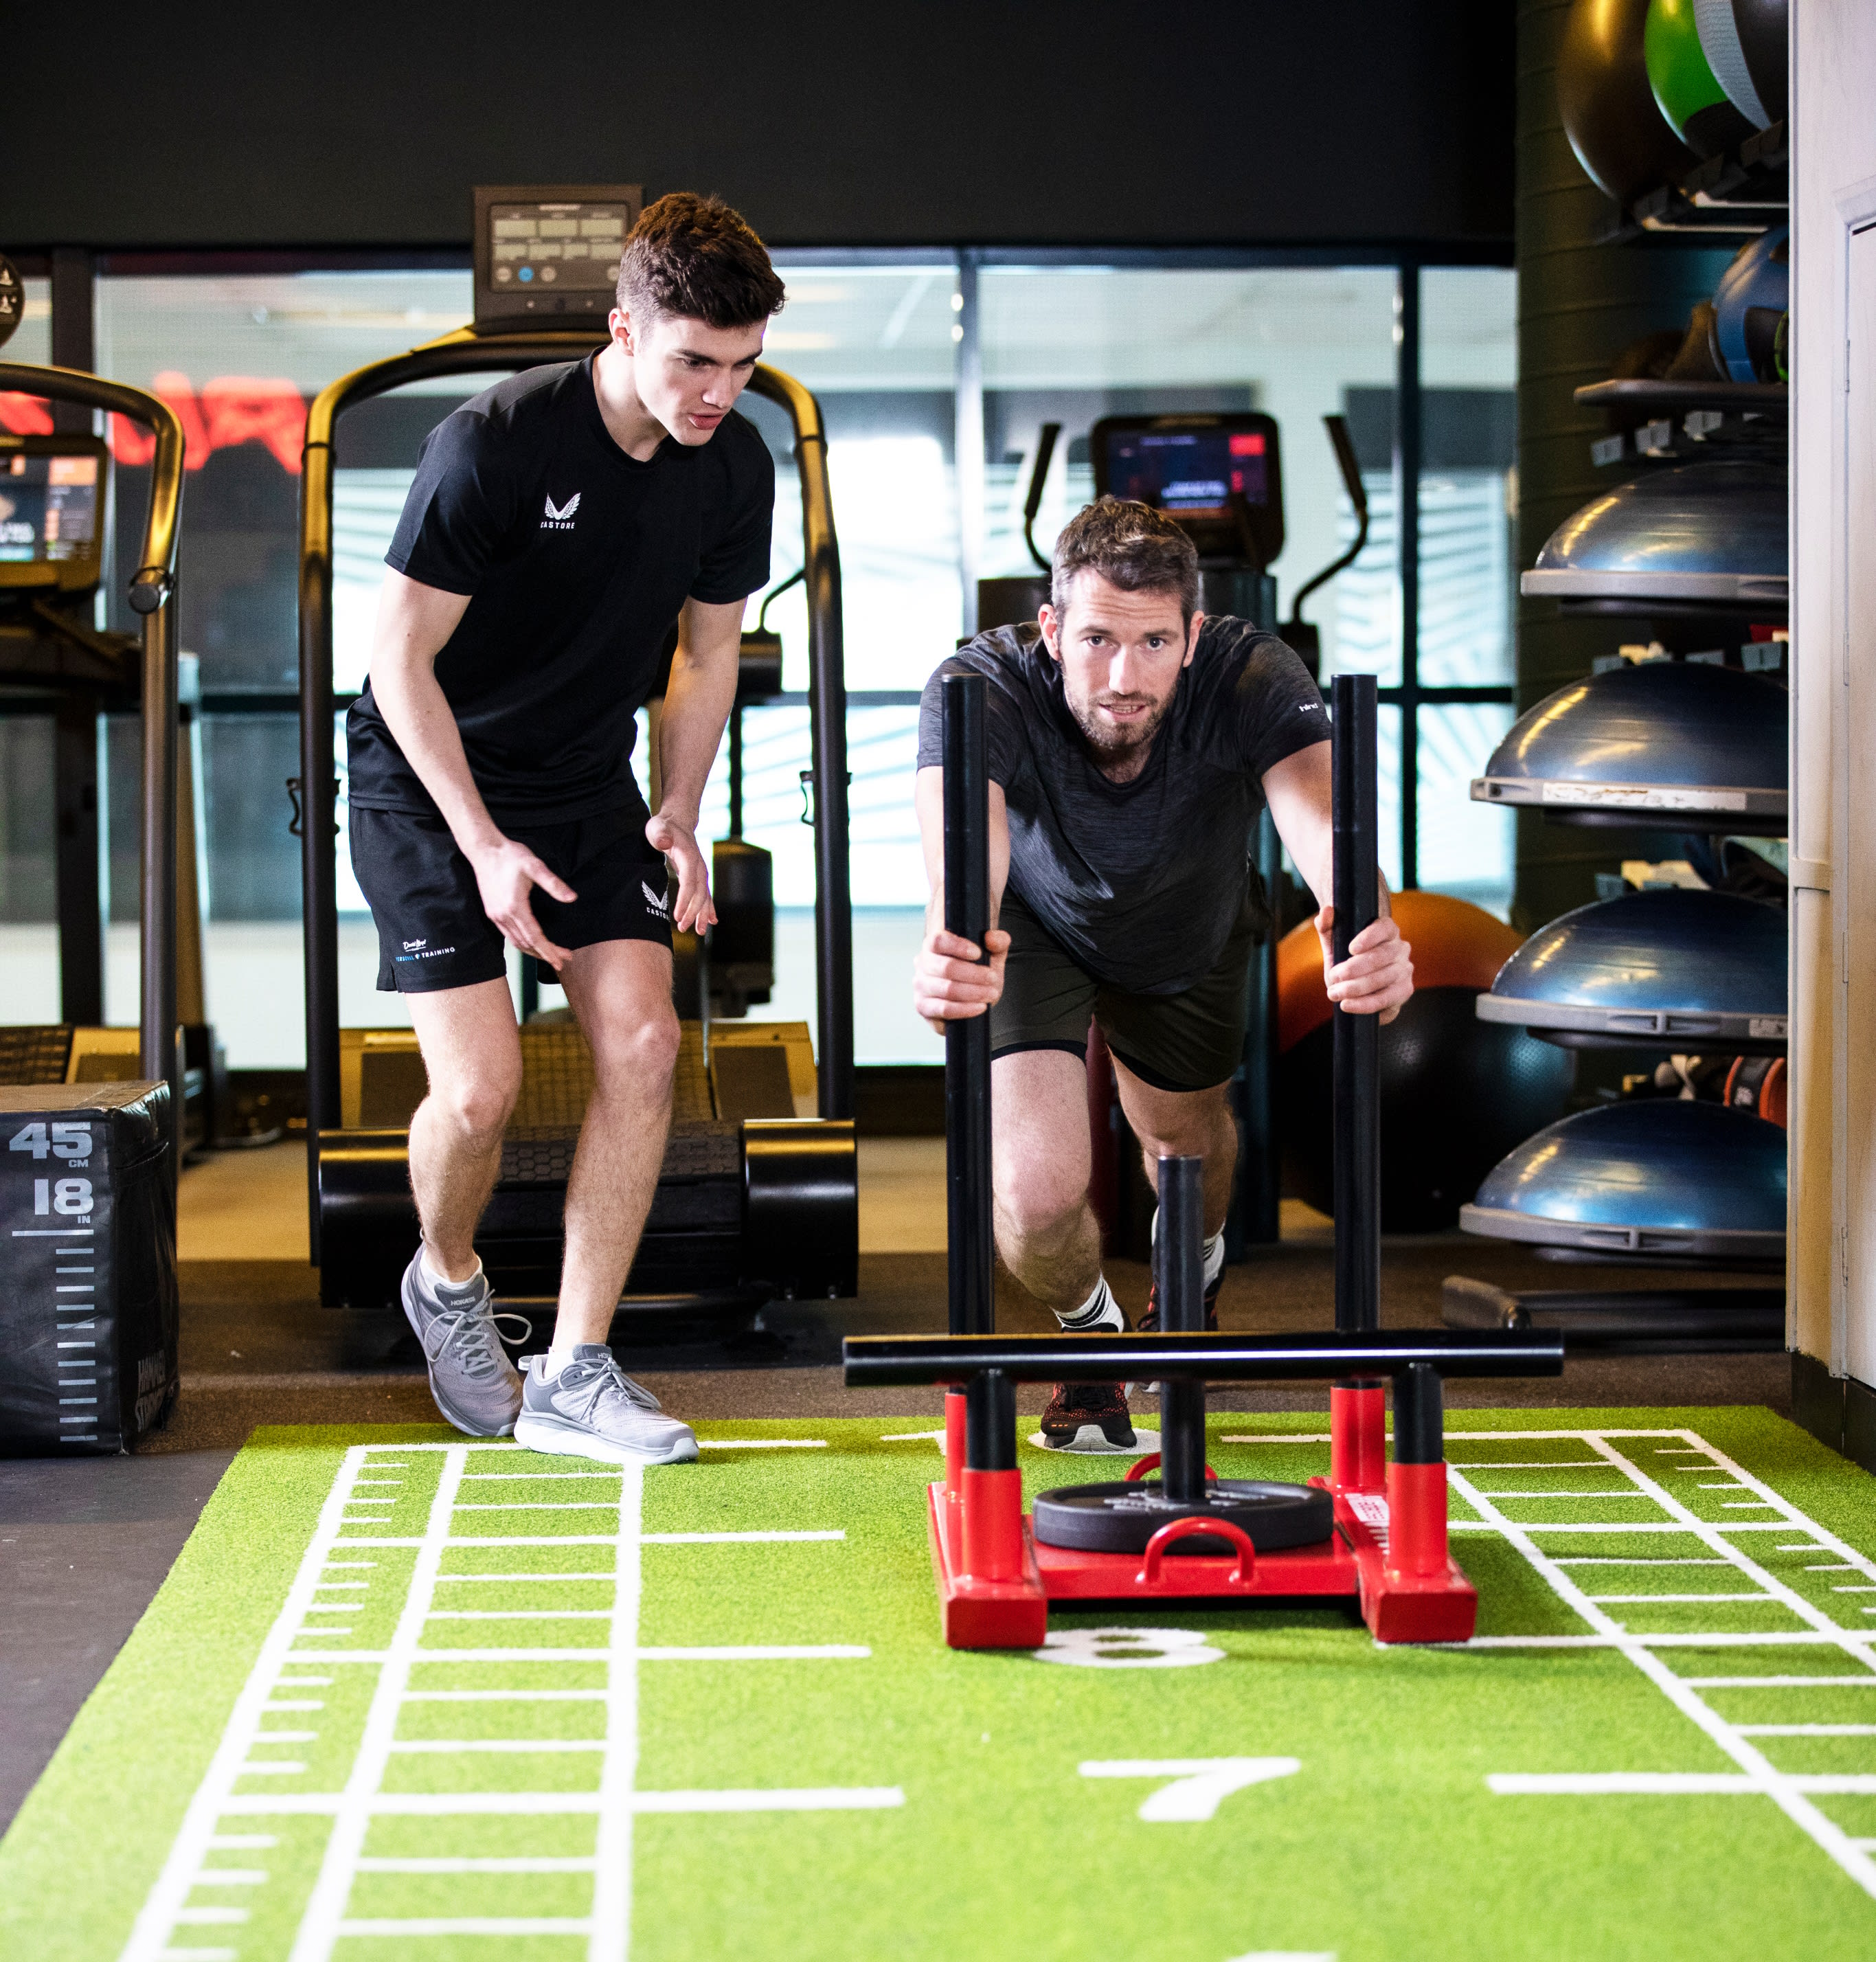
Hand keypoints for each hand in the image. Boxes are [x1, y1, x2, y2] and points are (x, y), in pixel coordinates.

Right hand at [470, 836, 576, 969]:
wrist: (484, 849)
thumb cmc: (510, 856)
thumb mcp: (535, 866)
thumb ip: (553, 884)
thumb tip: (572, 898)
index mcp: (515, 907)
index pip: (535, 938)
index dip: (549, 951)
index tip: (562, 960)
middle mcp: (503, 916)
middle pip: (526, 944)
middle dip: (545, 954)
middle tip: (564, 960)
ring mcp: (496, 916)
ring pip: (516, 942)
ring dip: (533, 951)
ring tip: (550, 955)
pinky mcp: (492, 912)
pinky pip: (508, 935)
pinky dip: (521, 943)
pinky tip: (531, 943)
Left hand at [646, 811, 714, 934]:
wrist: (678, 821)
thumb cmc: (664, 826)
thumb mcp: (657, 827)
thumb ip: (660, 835)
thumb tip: (664, 842)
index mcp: (690, 857)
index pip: (689, 883)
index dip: (684, 901)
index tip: (677, 916)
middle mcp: (699, 867)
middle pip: (698, 894)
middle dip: (692, 913)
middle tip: (682, 928)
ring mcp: (701, 872)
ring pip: (704, 897)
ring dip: (702, 914)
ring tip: (699, 931)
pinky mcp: (698, 876)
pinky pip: (705, 895)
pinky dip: (708, 909)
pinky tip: (710, 921)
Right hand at [913, 926, 1010, 1036]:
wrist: (971, 996)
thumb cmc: (977, 972)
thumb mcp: (993, 954)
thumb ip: (998, 941)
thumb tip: (991, 939)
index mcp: (934, 945)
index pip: (938, 941)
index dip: (958, 946)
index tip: (978, 954)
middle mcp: (923, 964)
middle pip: (946, 967)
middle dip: (974, 974)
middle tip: (992, 978)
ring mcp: (921, 986)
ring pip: (947, 989)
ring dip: (974, 992)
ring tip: (991, 993)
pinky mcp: (924, 1007)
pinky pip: (944, 1009)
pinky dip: (965, 1008)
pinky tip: (980, 1006)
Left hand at [1316, 905, 1412, 1024]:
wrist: (1357, 978)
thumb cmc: (1345, 955)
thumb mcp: (1335, 941)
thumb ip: (1328, 926)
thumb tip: (1326, 911)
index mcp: (1387, 930)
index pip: (1383, 928)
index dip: (1369, 937)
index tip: (1351, 948)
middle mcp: (1400, 949)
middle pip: (1382, 957)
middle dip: (1355, 968)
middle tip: (1334, 976)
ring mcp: (1405, 971)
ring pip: (1384, 980)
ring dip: (1357, 988)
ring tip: (1334, 993)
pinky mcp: (1403, 992)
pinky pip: (1388, 1000)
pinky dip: (1366, 1005)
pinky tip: (1348, 1005)